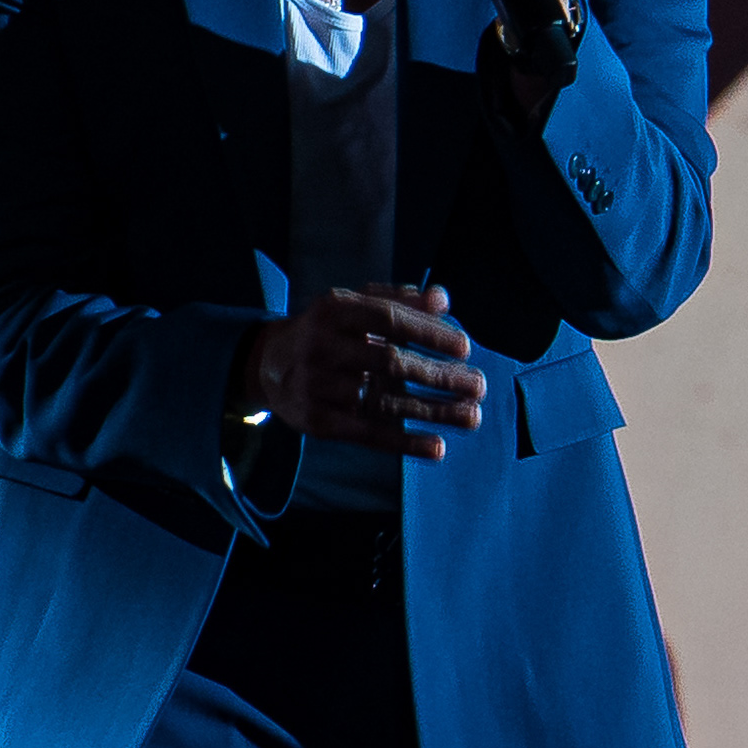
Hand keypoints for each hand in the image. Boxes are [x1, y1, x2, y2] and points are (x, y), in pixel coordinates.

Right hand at [242, 283, 485, 459]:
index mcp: (334, 310)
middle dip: (439, 375)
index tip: (465, 348)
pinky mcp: (316, 422)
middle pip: (389, 362)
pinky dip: (404, 442)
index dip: (427, 333)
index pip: (388, 319)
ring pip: (383, 402)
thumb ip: (400, 300)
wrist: (268, 365)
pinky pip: (367, 434)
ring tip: (472, 417)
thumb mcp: (355, 305)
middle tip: (479, 386)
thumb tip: (444, 300)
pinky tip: (438, 447)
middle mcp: (321, 346)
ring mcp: (316, 386)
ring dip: (433, 411)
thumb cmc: (328, 330)